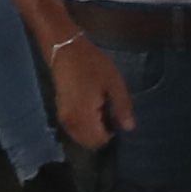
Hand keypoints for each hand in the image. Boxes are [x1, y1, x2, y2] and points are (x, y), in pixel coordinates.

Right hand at [48, 37, 132, 155]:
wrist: (65, 49)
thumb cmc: (93, 64)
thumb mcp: (114, 82)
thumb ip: (122, 106)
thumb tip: (130, 128)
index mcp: (84, 116)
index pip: (98, 141)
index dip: (111, 134)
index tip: (117, 118)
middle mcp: (70, 121)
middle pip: (88, 142)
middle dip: (101, 134)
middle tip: (111, 113)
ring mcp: (63, 116)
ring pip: (80, 136)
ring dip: (93, 130)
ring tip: (103, 109)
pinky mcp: (61, 110)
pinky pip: (74, 127)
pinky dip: (85, 124)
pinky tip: (93, 107)